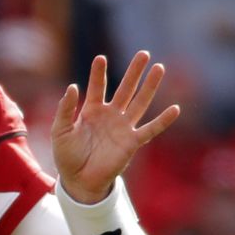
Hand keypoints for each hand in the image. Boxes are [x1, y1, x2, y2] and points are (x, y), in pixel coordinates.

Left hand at [51, 51, 179, 203]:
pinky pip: (150, 130)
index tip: (100, 58)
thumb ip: (65, 110)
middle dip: (134, 72)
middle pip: (125, 89)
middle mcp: (110, 115)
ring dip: (150, 87)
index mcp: (92, 111)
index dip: (98, 73)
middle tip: (144, 54)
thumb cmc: (67, 156)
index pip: (97, 87)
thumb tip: (73, 86)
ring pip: (139, 102)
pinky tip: (175, 109)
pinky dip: (162, 121)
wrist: (78, 181)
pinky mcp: (131, 143)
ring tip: (159, 68)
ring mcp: (123, 128)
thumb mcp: (59, 131)